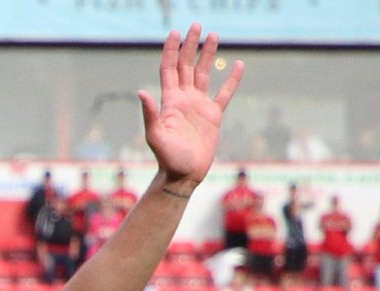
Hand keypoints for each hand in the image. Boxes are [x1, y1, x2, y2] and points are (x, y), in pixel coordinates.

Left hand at [138, 24, 243, 185]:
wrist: (183, 175)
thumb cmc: (168, 159)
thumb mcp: (156, 136)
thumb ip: (150, 114)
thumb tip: (141, 92)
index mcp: (170, 101)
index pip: (169, 69)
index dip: (171, 51)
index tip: (174, 32)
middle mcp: (183, 100)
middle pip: (186, 66)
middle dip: (190, 45)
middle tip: (195, 25)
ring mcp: (199, 106)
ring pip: (203, 74)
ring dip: (207, 55)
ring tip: (213, 35)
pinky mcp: (213, 116)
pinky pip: (224, 93)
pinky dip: (232, 79)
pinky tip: (237, 64)